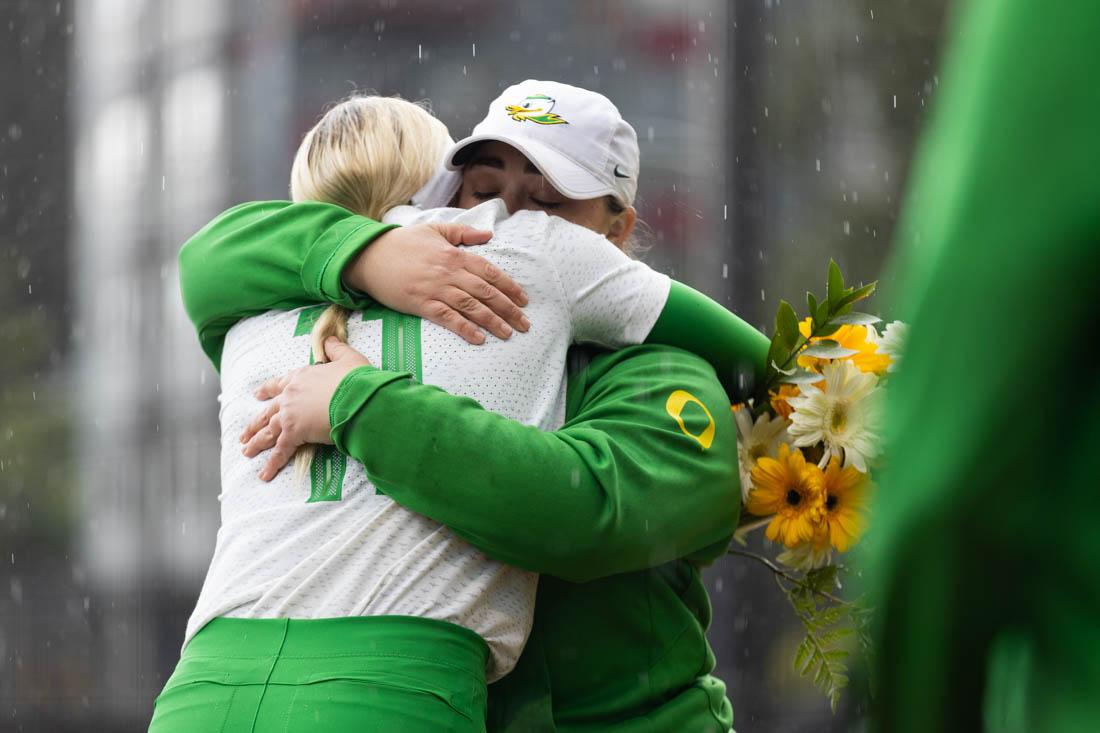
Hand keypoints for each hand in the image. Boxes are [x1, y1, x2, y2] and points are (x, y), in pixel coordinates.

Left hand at [240, 337, 371, 480]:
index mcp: (301, 377)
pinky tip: (264, 474)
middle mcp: (290, 395)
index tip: (257, 395)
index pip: (279, 384)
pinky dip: (272, 464)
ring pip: (268, 431)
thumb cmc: (356, 380)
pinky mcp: (295, 433)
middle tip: (244, 434)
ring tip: (246, 452)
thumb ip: (336, 349)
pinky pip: (281, 451)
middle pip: (268, 411)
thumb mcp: (349, 358)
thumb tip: (328, 339)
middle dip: (255, 424)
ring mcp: (290, 414)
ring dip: (256, 442)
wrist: (357, 397)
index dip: (267, 390)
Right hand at [344, 222, 530, 344]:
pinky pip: (447, 318)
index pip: (490, 272)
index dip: (509, 287)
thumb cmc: (402, 243)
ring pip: (471, 307)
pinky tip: (479, 338)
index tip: (523, 300)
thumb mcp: (435, 230)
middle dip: (508, 309)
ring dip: (493, 321)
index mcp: (454, 254)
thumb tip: (489, 235)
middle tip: (525, 324)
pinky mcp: (421, 304)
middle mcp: (449, 272)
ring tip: (509, 334)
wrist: (369, 255)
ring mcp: (435, 289)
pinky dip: (465, 329)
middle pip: (486, 292)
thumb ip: (463, 233)